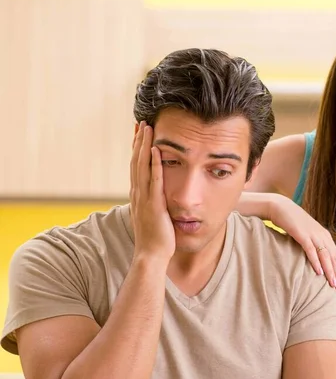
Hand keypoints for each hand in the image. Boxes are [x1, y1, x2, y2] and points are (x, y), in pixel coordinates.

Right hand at [130, 121, 174, 264]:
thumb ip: (153, 202)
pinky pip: (154, 180)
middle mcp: (137, 193)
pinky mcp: (154, 204)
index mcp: (137, 195)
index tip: (139, 133)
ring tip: (147, 128)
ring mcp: (144, 198)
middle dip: (139, 141)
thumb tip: (157, 194)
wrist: (150, 255)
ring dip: (144, 146)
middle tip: (142, 123)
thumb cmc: (154, 238)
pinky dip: (155, 164)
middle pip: (136, 161)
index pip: (136, 166)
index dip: (136, 149)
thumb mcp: (152, 215)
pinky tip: (157, 150)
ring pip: (142, 166)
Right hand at [269, 194, 335, 293]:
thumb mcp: (308, 234)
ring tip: (333, 285)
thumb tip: (317, 261)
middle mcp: (323, 236)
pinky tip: (318, 272)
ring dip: (330, 271)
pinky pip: (311, 250)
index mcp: (325, 236)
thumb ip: (314, 245)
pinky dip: (316, 262)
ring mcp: (313, 235)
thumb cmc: (293, 223)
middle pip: (334, 258)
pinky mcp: (302, 235)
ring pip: (325, 256)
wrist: (281, 208)